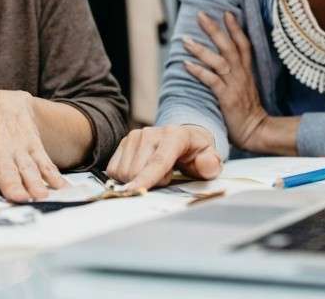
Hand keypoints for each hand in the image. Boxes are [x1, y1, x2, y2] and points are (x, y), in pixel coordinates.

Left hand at [0, 90, 68, 201]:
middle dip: (13, 185)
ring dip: (35, 182)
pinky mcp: (34, 144)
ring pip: (27, 167)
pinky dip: (54, 175)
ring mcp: (18, 146)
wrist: (4, 103)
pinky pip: (44, 162)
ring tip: (42, 196)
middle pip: (6, 170)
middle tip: (20, 198)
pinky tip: (61, 187)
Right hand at [106, 125, 221, 189]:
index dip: (146, 178)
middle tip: (166, 176)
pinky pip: (113, 170)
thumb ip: (211, 164)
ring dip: (137, 179)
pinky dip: (125, 176)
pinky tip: (141, 169)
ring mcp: (135, 136)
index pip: (158, 161)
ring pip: (123, 172)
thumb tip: (206, 163)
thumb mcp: (210, 159)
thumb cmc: (197, 153)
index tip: (134, 190)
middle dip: (149, 183)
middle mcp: (151, 132)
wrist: (185, 138)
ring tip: (155, 172)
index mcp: (175, 136)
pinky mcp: (124, 142)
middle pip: (136, 171)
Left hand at [183, 11, 268, 151]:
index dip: (236, 28)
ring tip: (185, 40)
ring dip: (201, 49)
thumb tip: (223, 67)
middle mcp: (241, 74)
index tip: (227, 13)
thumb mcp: (245, 89)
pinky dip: (199, 71)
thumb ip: (236, 76)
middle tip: (200, 15)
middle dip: (215, 29)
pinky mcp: (227, 97)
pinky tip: (186, 64)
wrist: (257, 131)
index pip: (243, 44)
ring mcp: (234, 85)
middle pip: (229, 46)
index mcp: (247, 71)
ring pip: (218, 60)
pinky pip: (212, 80)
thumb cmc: (248, 112)